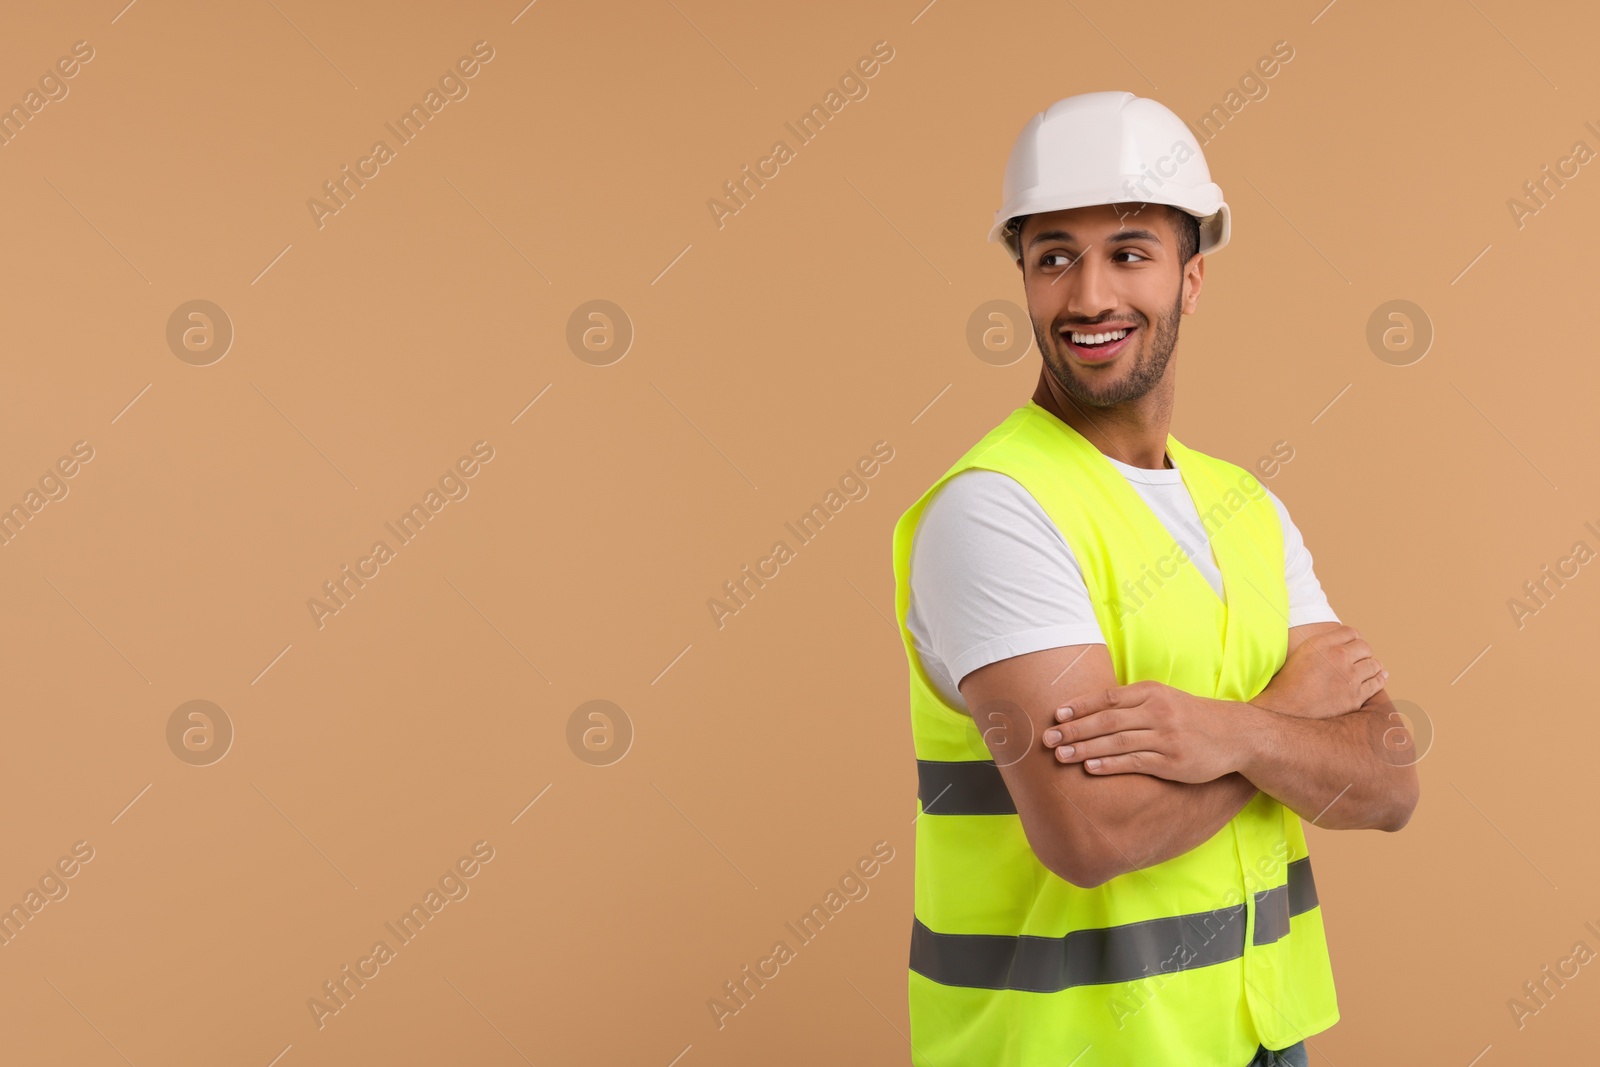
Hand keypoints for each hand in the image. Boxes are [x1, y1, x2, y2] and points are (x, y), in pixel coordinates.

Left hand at [1039, 680, 1245, 783]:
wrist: (1234, 734)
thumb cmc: (1189, 716)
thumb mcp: (1163, 698)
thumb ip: (1131, 702)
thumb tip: (1087, 710)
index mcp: (1151, 692)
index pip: (1107, 698)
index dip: (1079, 707)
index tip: (1055, 715)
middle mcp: (1157, 711)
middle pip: (1107, 720)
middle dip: (1074, 730)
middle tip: (1048, 738)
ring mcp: (1165, 737)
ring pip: (1117, 742)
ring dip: (1085, 748)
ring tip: (1061, 755)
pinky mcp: (1172, 762)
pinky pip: (1135, 763)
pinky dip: (1109, 764)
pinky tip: (1090, 767)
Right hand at [1253, 625, 1386, 719]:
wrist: (1284, 711)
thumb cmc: (1286, 685)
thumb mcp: (1299, 655)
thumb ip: (1320, 645)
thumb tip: (1337, 642)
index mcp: (1320, 644)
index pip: (1350, 632)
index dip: (1354, 639)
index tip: (1353, 646)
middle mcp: (1336, 657)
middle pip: (1364, 647)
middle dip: (1363, 652)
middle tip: (1360, 658)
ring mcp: (1348, 677)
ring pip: (1373, 664)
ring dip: (1372, 666)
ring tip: (1369, 668)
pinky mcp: (1355, 697)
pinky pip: (1376, 683)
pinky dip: (1379, 678)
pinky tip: (1379, 676)